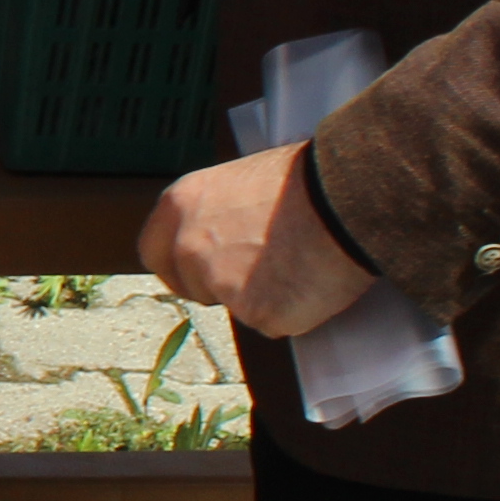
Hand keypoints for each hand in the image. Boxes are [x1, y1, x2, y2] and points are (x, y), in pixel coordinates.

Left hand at [139, 141, 373, 337]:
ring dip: (263, 296)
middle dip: (223, 287)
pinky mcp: (256, 312)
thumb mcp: (241, 181)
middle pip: (193, 287)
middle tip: (264, 269)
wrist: (345, 195)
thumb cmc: (305, 179)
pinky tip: (312, 280)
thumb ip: (217, 214)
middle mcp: (188, 247)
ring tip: (298, 263)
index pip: (154, 253)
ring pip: (236, 306)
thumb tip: (225, 235)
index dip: (179, 266)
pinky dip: (293, 309)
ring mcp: (220, 284)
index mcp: (180, 205)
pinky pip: (274, 321)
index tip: (200, 272)